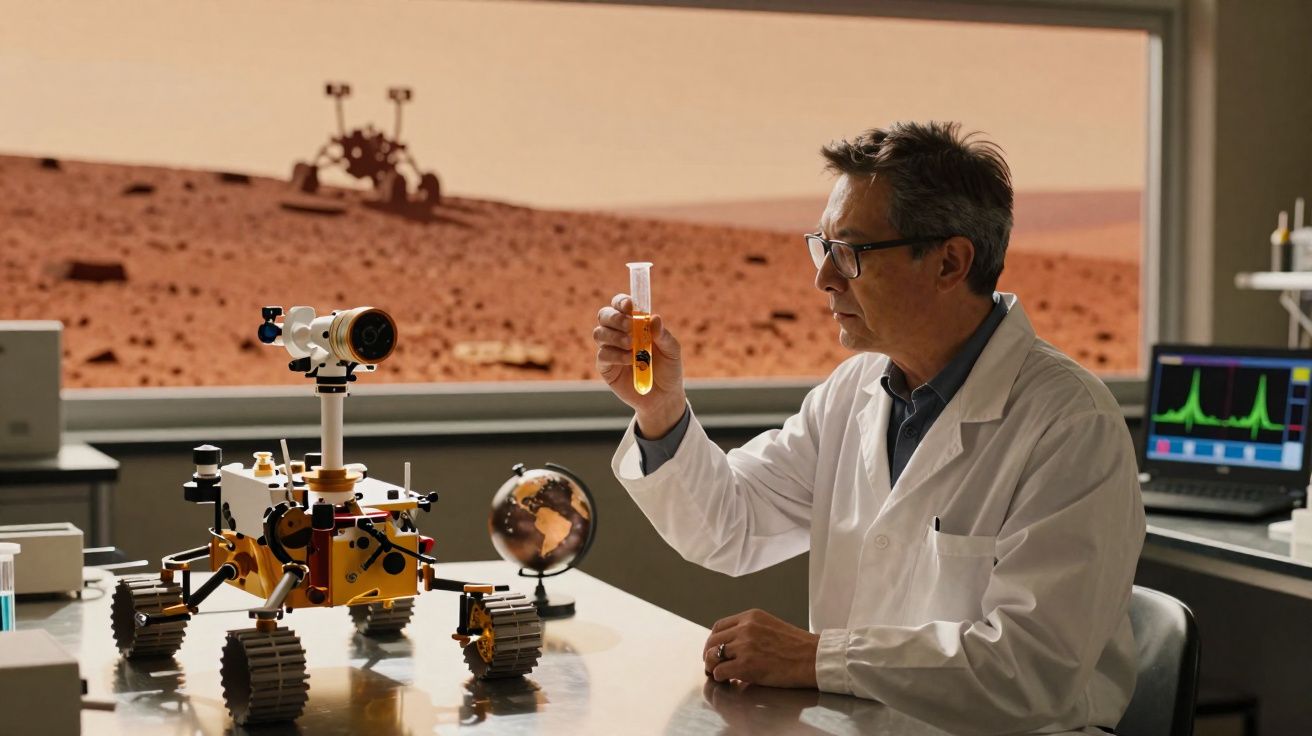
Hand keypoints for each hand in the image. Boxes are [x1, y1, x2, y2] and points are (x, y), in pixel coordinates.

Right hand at [593, 293, 686, 436]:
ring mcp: (611, 349)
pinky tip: (630, 360)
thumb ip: (663, 335)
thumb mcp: (672, 351)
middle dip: (614, 317)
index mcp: (635, 323)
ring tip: (631, 345)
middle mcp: (619, 333)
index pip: (620, 305)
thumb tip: (654, 318)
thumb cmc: (668, 370)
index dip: (621, 302)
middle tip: (629, 327)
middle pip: (604, 315)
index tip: (629, 306)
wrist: (664, 397)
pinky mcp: (606, 367)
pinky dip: (616, 355)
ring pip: (599, 333)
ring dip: (614, 336)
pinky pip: (603, 355)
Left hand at [703, 609, 818, 688]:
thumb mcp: (771, 627)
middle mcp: (745, 628)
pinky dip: (720, 677)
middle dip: (708, 654)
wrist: (813, 658)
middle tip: (711, 664)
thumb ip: (751, 631)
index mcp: (751, 616)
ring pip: (713, 656)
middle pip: (713, 640)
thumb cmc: (798, 646)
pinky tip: (728, 680)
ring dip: (712, 666)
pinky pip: (721, 671)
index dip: (713, 639)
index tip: (713, 649)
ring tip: (718, 673)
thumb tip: (733, 646)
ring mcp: (744, 646)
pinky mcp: (746, 665)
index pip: (719, 626)